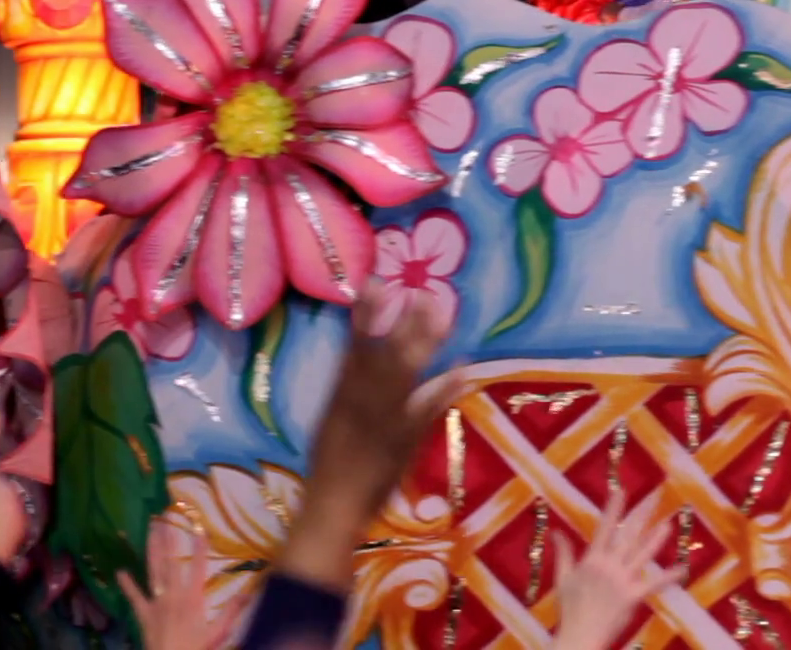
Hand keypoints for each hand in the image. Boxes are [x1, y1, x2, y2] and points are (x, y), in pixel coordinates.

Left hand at [117, 520, 238, 649]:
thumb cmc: (195, 649)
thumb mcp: (218, 632)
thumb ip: (232, 611)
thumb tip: (249, 592)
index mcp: (193, 598)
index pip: (198, 567)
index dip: (200, 547)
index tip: (199, 528)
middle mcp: (173, 594)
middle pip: (171, 562)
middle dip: (168, 539)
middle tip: (163, 519)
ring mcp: (156, 602)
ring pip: (153, 571)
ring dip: (151, 549)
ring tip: (150, 530)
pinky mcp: (143, 613)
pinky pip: (134, 596)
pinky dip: (127, 585)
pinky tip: (120, 572)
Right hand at [279, 278, 457, 591]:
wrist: (332, 507)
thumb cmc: (329, 468)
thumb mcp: (331, 421)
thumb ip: (347, 390)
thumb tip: (359, 358)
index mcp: (340, 395)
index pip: (354, 346)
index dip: (365, 313)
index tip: (376, 282)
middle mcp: (361, 401)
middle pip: (385, 352)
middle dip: (405, 322)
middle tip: (424, 292)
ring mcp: (383, 419)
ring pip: (404, 374)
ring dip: (423, 343)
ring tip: (441, 315)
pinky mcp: (402, 439)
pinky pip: (426, 409)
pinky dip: (444, 388)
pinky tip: (461, 367)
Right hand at [551, 491, 682, 649]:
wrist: (580, 635)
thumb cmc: (569, 608)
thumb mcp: (563, 578)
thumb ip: (563, 553)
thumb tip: (555, 531)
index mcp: (592, 559)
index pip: (605, 527)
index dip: (614, 508)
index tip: (621, 490)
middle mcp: (609, 565)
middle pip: (628, 535)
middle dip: (641, 515)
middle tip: (654, 496)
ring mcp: (622, 580)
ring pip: (643, 554)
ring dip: (657, 538)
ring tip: (669, 523)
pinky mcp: (633, 596)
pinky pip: (654, 584)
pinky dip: (669, 577)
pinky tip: (683, 569)